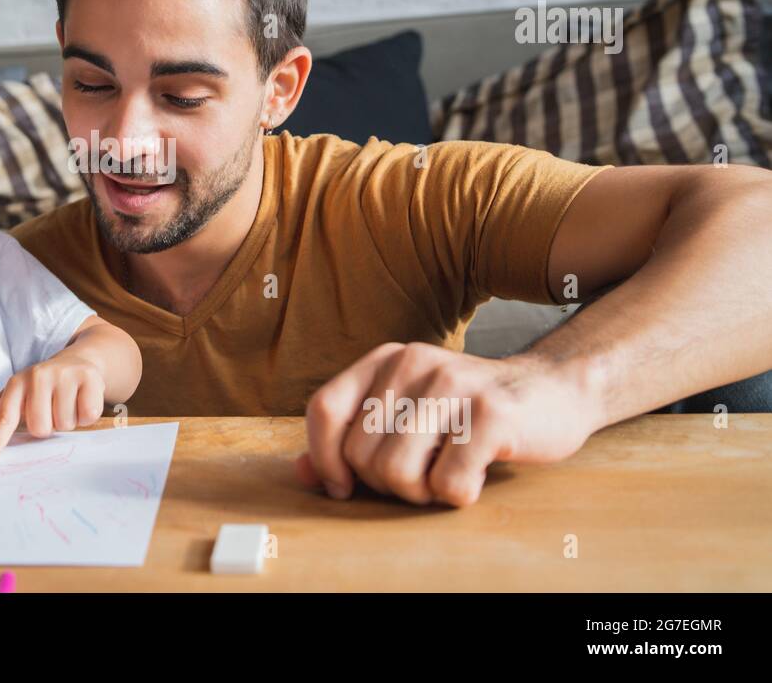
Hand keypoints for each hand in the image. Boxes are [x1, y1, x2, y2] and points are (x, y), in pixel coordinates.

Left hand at [0, 354, 106, 460]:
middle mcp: (38, 376)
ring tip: (68, 404)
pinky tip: (83, 402)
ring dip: (68, 421)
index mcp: (17, 384)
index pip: (4, 416)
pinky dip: (87, 416)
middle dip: (48, 427)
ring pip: (64, 424)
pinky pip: (87, 416)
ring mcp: (64, 375)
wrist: (80, 360)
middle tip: (52, 411)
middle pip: (40, 428)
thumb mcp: (17, 396)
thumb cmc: (43, 387)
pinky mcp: (89, 377)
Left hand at [297, 342, 597, 506]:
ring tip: (445, 474)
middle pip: (361, 454)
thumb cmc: (468, 412)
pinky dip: (458, 495)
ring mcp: (453, 385)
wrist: (552, 390)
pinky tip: (475, 474)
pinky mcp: (492, 414)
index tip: (343, 486)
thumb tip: (303, 474)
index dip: (324, 458)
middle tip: (421, 475)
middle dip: (386, 484)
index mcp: (386, 360)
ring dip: (421, 493)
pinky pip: (448, 484)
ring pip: (398, 472)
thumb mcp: (406, 413)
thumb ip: (352, 439)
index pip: (323, 409)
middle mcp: (414, 363)